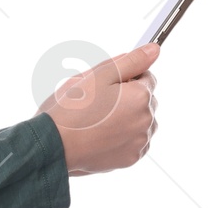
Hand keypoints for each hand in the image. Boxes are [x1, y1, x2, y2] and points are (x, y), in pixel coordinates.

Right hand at [37, 43, 158, 175]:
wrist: (54, 145)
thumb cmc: (71, 109)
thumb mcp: (99, 75)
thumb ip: (131, 61)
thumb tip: (154, 49)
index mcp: (140, 95)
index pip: (147, 77)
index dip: (126, 78)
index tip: (107, 86)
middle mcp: (146, 119)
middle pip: (146, 100)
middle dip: (129, 98)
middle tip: (99, 103)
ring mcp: (140, 141)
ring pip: (141, 122)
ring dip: (128, 118)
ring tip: (100, 121)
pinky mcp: (131, 158)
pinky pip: (135, 142)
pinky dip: (124, 138)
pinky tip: (103, 135)